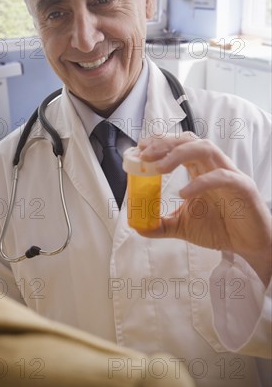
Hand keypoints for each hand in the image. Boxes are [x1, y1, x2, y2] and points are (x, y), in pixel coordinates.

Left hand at [138, 133, 271, 285]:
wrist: (249, 245)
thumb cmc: (220, 228)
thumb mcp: (183, 226)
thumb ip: (161, 224)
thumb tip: (137, 226)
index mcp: (201, 169)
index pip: (179, 145)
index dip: (160, 143)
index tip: (140, 149)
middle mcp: (214, 166)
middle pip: (189, 141)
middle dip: (165, 144)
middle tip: (145, 155)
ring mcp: (229, 174)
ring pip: (206, 149)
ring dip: (179, 154)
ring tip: (159, 168)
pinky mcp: (243, 188)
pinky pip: (222, 177)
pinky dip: (201, 182)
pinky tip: (183, 193)